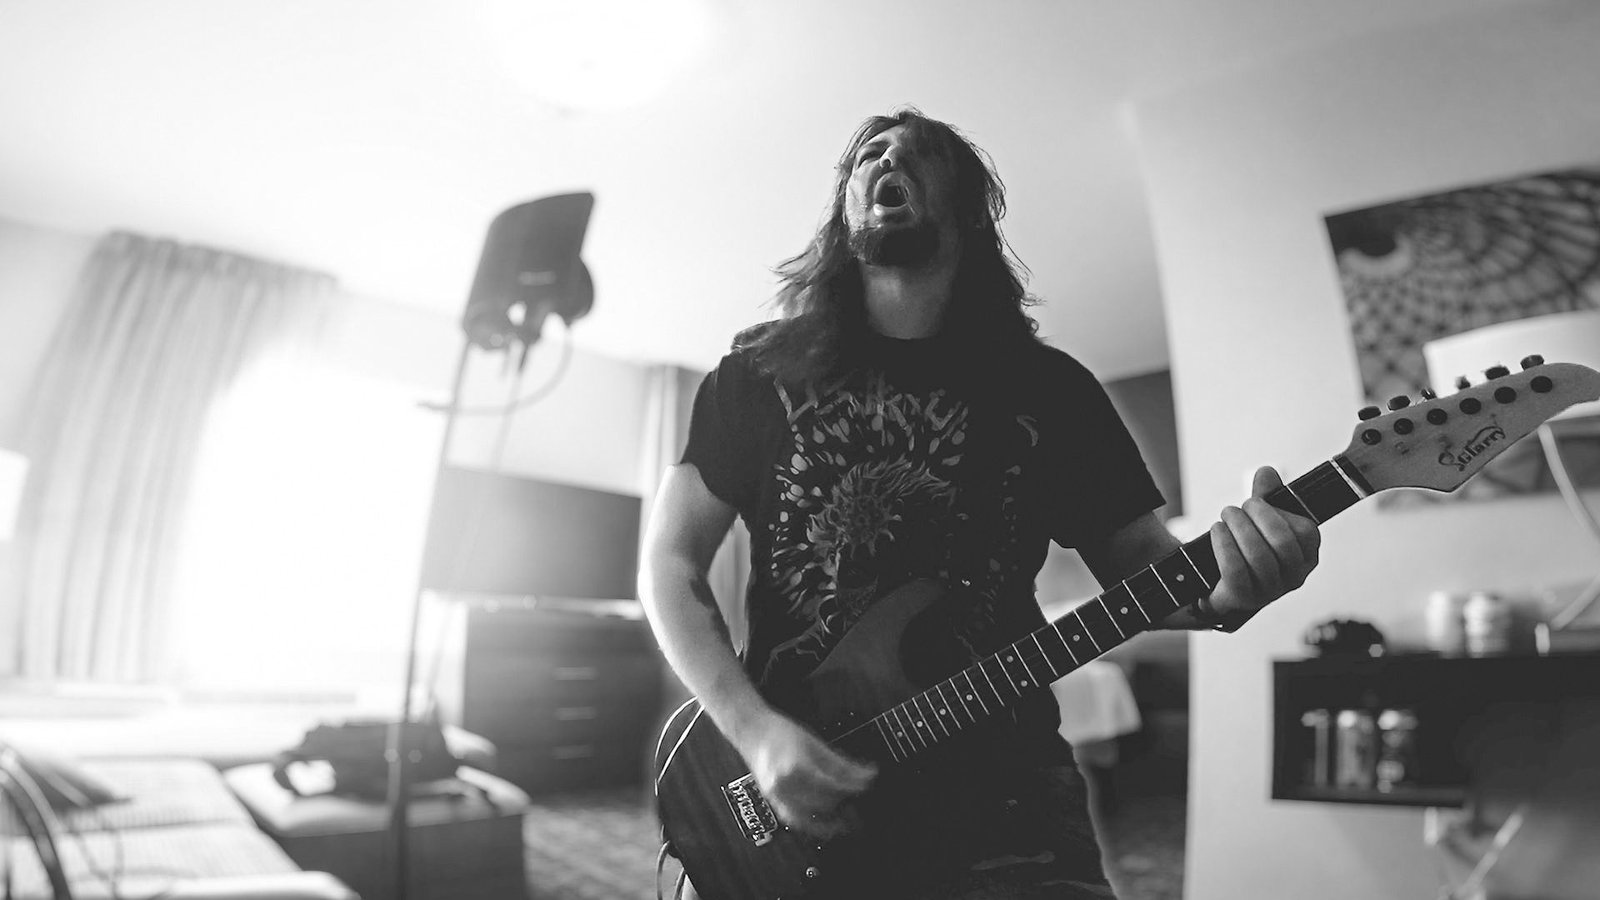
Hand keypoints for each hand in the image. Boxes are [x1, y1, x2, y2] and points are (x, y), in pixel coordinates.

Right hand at [736, 709, 876, 839]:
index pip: (833, 786)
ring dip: (829, 820)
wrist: (751, 730)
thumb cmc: (781, 732)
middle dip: (844, 802)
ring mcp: (776, 795)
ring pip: (810, 818)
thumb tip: (866, 775)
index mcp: (797, 767)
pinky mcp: (772, 801)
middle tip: (858, 799)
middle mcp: (784, 785)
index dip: (853, 788)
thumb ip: (841, 764)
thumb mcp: (816, 744)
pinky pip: (794, 820)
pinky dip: (810, 825)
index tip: (867, 785)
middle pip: (823, 803)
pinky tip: (823, 826)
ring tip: (845, 819)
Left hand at [1207, 466, 1321, 618]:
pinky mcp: (1243, 599)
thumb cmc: (1247, 548)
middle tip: (1237, 508)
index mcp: (1307, 557)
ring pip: (1258, 556)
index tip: (1256, 502)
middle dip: (1256, 516)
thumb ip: (1267, 495)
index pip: (1305, 531)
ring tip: (1225, 516)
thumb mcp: (1261, 520)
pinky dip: (1224, 545)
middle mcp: (1294, 578)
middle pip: (1281, 542)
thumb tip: (1266, 472)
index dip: (1277, 512)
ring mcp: (1270, 592)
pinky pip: (1236, 571)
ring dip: (1237, 528)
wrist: (1219, 582)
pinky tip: (1217, 530)